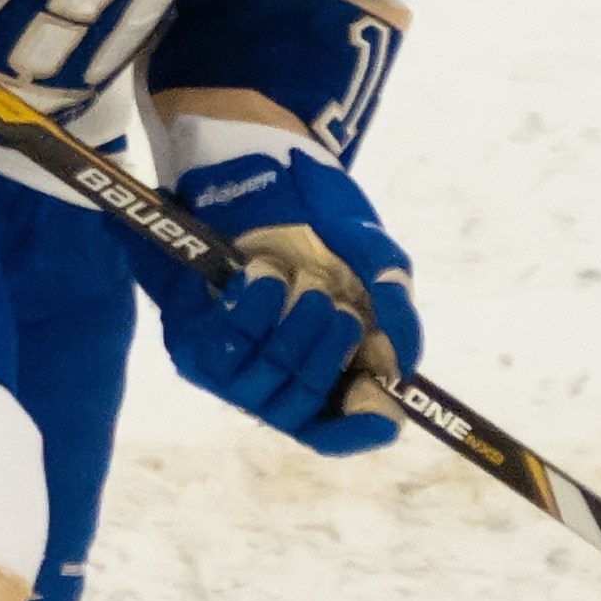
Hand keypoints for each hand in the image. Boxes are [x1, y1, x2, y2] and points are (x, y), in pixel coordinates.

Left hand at [130, 150, 421, 455]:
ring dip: (293, 336)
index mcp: (325, 366)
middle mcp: (276, 375)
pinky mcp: (196, 342)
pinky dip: (252, 312)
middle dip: (328, 358)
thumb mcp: (370, 251)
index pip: (335, 430)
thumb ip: (394, 302)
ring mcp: (233, 365)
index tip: (384, 415)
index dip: (358, 431)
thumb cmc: (319, 216)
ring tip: (304, 284)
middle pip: (304, 405)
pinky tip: (263, 276)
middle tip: (340, 311)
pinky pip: (225, 349)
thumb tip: (404, 360)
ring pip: (265, 383)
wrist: (259, 169)